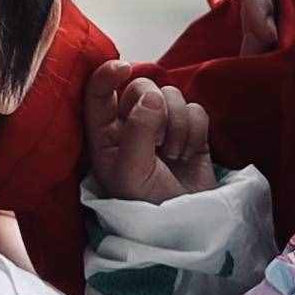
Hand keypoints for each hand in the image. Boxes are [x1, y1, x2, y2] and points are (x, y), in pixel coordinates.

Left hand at [85, 70, 214, 203]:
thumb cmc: (147, 205)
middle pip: (141, 87)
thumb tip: (153, 96)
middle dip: (155, 109)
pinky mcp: (191, 132)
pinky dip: (196, 129)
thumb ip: (137, 131)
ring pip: (171, 94)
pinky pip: (196, 109)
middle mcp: (130, 126)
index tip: (122, 68)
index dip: (106, 73)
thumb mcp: (132, 173)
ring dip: (177, 123)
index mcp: (104, 136)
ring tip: (174, 154)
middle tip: (160, 143)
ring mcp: (162, 127)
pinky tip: (188, 154)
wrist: (186, 227)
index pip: (98, 92)